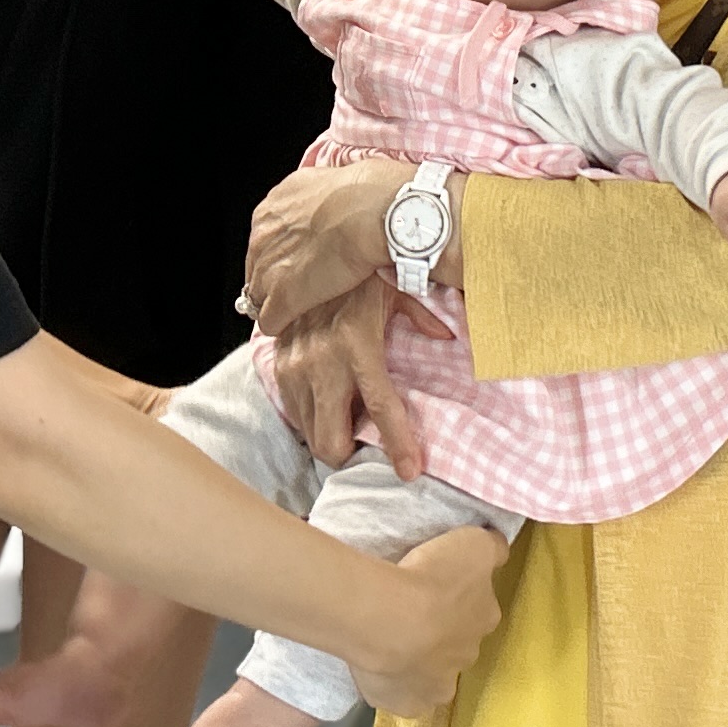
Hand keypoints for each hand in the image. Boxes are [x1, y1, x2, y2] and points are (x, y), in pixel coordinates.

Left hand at [244, 157, 407, 333]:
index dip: (282, 256)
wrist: (371, 211)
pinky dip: (281, 324)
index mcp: (271, 210)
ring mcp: (269, 268)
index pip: (263, 243)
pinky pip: (270, 320)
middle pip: (257, 269)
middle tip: (303, 285)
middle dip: (276, 278)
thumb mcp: (324, 185)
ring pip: (258, 297)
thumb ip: (313, 202)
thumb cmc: (364, 195)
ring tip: (302, 308)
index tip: (299, 262)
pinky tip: (298, 322)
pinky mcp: (283, 297)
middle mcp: (262, 237)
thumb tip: (326, 209)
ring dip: (277, 303)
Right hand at [266, 276, 437, 473]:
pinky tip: (330, 402)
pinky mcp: (280, 367)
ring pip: (309, 434)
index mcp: (357, 345)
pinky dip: (313, 418)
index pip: (380, 408)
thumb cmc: (358, 274)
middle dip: (349, 454)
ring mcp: (296, 367)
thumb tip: (447, 337)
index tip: (410, 471)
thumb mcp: (396, 288)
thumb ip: (422, 316)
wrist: (306, 255)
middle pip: (331, 440)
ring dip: (331, 437)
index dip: (397, 445)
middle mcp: (323, 362)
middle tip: (367, 446)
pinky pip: (294, 413)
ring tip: (350, 421)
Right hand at [348, 525, 506, 715]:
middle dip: (439, 634)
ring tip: (390, 641)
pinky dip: (392, 685)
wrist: (387, 618)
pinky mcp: (406, 705)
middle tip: (410, 613)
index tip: (435, 588)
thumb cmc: (432, 578)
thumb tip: (499, 549)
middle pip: (456, 645)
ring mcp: (437, 688)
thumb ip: (491, 548)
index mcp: (484, 619)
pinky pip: (401, 697)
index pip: (478, 609)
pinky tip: (378, 666)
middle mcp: (467, 658)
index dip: (458, 600)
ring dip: (418, 662)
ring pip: (431, 676)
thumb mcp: (473, 544)